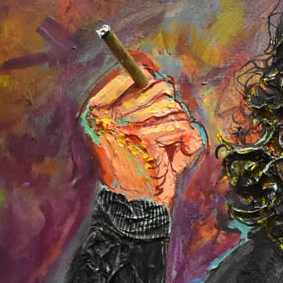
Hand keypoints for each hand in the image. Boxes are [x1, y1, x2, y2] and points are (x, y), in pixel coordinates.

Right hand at [80, 53, 205, 205]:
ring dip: (181, 129)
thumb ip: (139, 103)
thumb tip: (152, 70)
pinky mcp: (143, 138)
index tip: (158, 79)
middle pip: (156, 84)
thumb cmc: (138, 172)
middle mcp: (101, 115)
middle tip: (169, 132)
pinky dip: (189, 143)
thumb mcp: (131, 133)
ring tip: (172, 150)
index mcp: (93, 110)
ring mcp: (120, 125)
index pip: (126, 70)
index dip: (149, 72)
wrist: (134, 211)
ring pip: (173, 106)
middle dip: (172, 108)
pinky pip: (181, 126)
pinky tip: (180, 158)